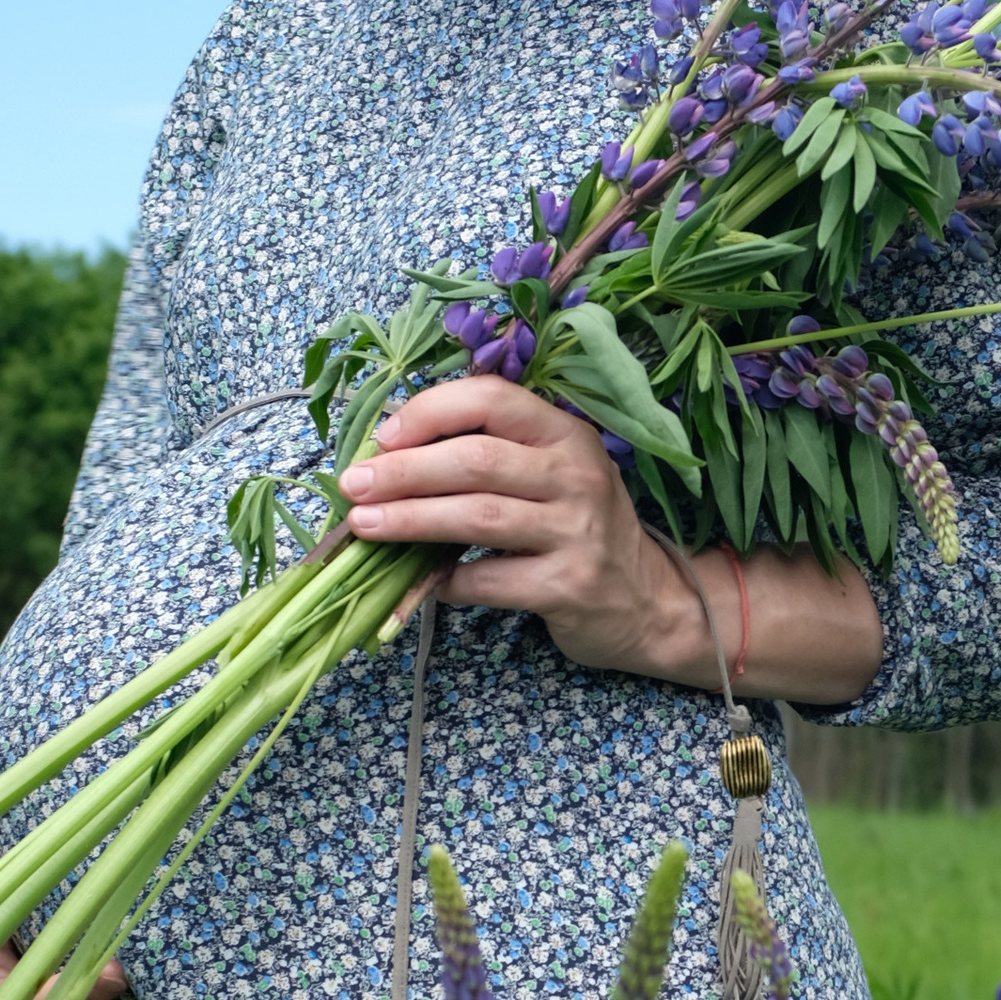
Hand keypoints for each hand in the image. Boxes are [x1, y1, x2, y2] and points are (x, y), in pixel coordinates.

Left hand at [336, 374, 682, 670]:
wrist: (647, 600)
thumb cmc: (577, 527)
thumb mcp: (552, 474)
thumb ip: (492, 455)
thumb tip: (391, 454)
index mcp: (565, 434)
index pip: (493, 398)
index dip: (430, 411)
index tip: (383, 438)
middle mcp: (577, 476)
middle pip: (476, 460)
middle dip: (404, 471)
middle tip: (353, 485)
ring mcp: (577, 532)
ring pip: (478, 517)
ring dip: (411, 519)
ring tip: (365, 524)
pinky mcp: (568, 587)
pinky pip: (489, 581)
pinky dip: (446, 581)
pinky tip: (424, 582)